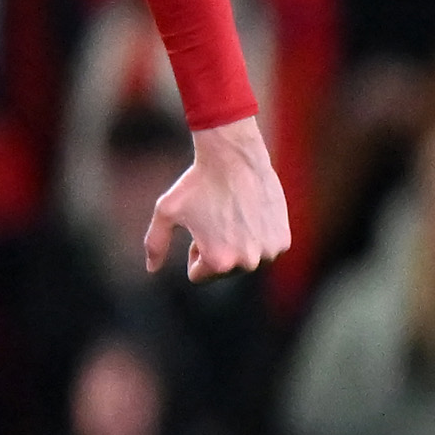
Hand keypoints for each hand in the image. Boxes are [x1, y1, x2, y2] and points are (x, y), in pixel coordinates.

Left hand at [146, 113, 294, 277]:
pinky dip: (256, 237)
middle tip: (216, 219)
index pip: (198, 275)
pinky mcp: (284, 240)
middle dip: (216, 250)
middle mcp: (247, 262)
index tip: (198, 229)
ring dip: (237, 245)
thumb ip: (155, 244)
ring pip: (245, 260)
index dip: (194, 251)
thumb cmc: (197, 184)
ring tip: (233, 216)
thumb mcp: (166, 212)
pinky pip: (263, 249)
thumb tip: (151, 269)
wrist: (235, 159)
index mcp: (218, 261)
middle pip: (223, 270)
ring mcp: (269, 252)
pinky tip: (250, 213)